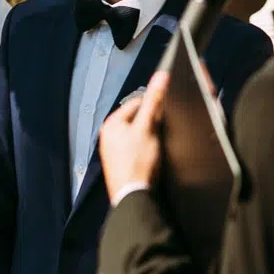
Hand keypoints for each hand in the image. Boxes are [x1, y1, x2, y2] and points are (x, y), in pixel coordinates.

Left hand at [99, 71, 168, 203]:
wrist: (132, 196)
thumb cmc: (138, 162)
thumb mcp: (148, 128)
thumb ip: (153, 101)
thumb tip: (160, 77)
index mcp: (112, 123)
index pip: (136, 102)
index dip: (153, 105)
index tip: (165, 113)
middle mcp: (108, 135)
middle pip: (136, 118)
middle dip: (150, 122)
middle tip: (161, 132)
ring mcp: (113, 150)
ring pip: (137, 133)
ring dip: (149, 136)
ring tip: (156, 147)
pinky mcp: (120, 162)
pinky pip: (135, 147)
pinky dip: (145, 149)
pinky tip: (151, 157)